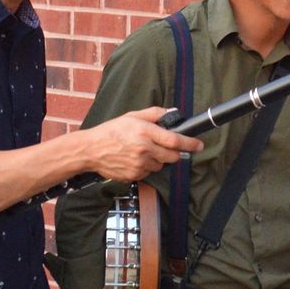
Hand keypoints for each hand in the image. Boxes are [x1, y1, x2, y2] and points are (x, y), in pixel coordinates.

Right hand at [86, 107, 202, 181]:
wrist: (90, 150)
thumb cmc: (111, 131)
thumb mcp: (132, 116)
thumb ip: (154, 114)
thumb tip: (172, 113)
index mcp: (144, 132)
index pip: (174, 140)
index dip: (189, 143)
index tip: (199, 145)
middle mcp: (144, 149)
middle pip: (172, 156)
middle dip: (174, 153)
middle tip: (165, 147)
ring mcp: (139, 164)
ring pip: (161, 166)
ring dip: (158, 160)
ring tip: (143, 151)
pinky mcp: (134, 175)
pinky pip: (148, 173)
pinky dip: (146, 167)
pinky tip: (134, 159)